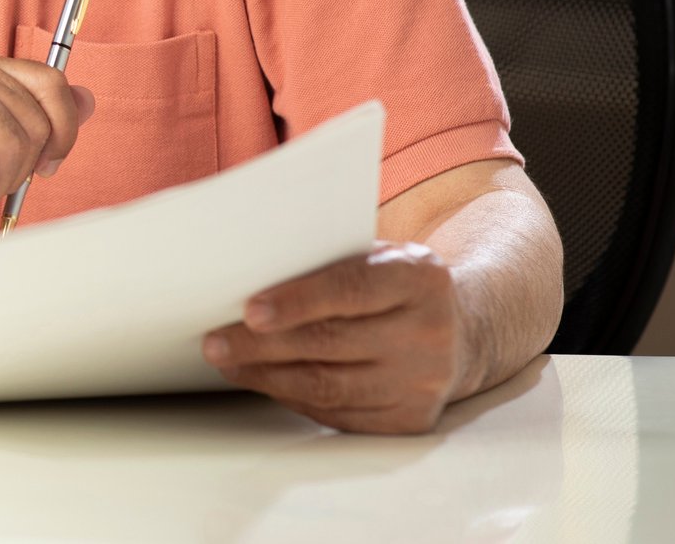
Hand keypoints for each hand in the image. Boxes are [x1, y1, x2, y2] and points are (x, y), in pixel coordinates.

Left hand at [202, 242, 466, 433]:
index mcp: (418, 278)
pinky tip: (265, 381)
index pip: (350, 290)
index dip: (297, 301)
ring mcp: (423, 381)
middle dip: (263, 344)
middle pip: (331, 343)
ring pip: (329, 386)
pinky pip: (339, 413)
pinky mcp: (410, 419)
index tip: (249, 310)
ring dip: (268, 376)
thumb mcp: (374, 256)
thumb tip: (244, 280)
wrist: (458, 329)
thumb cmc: (391, 284)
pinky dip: (294, 397)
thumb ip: (325, 263)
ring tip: (229, 363)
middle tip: (215, 342)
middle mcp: (428, 332)